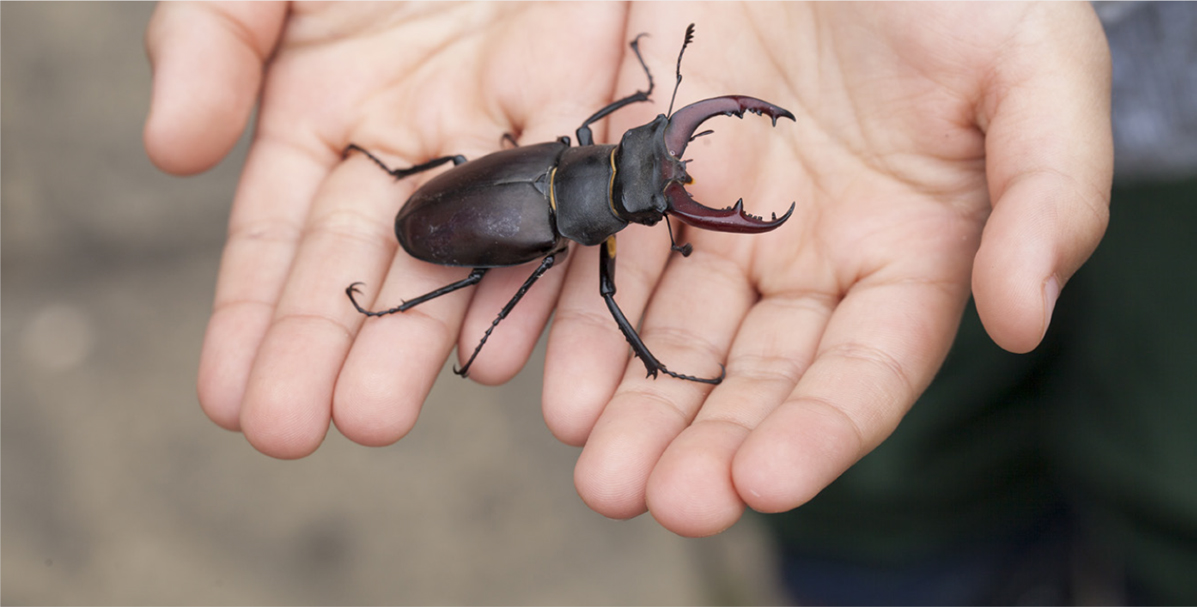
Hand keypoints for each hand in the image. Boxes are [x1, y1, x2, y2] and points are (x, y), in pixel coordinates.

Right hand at [145, 2, 635, 453]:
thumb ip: (209, 42)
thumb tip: (173, 151)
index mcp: (328, 121)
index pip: (282, 242)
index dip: (254, 318)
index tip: (230, 398)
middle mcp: (416, 150)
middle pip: (371, 267)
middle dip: (330, 349)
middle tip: (299, 431)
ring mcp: (504, 138)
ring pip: (469, 255)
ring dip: (426, 337)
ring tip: (378, 415)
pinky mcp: (588, 109)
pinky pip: (568, 198)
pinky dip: (542, 269)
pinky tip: (504, 346)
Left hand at [544, 3, 1112, 535]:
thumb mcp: (1034, 69)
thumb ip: (1051, 192)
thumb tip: (1025, 318)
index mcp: (906, 255)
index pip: (864, 371)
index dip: (819, 432)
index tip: (764, 481)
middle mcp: (807, 257)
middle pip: (755, 375)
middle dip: (708, 443)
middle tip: (660, 501)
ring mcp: (719, 216)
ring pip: (672, 332)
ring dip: (634, 405)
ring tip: (598, 471)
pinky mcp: (646, 168)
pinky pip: (607, 251)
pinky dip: (581, 315)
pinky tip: (553, 378)